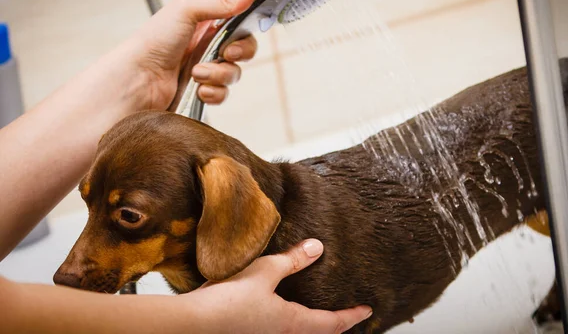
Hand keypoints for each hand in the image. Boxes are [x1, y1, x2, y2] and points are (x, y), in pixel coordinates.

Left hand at [124, 0, 260, 110]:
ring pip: (235, 72)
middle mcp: (208, 42)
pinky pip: (223, 93)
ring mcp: (206, 66)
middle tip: (227, 52)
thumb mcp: (187, 10)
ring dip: (219, 73)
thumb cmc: (154, 41)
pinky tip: (198, 88)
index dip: (250, 12)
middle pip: (245, 44)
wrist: (137, 80)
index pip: (239, 10)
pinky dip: (213, 92)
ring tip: (196, 72)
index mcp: (206, 18)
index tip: (254, 14)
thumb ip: (222, 0)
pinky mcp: (203, 89)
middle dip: (242, 50)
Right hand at [183, 239, 371, 333]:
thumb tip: (318, 247)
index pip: (333, 323)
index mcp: (294, 323)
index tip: (367, 310)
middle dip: (335, 326)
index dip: (352, 316)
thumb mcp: (266, 272)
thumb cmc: (231, 299)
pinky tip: (285, 312)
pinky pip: (284, 331)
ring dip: (315, 326)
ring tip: (320, 314)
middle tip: (347, 316)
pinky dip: (295, 324)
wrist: (195, 324)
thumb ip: (292, 260)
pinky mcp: (253, 333)